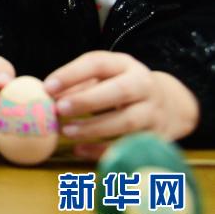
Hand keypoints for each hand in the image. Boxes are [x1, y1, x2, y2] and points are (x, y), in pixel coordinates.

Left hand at [44, 51, 199, 159]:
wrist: (169, 104)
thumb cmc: (120, 87)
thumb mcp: (102, 77)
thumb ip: (76, 84)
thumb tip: (45, 96)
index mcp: (125, 65)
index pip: (98, 63)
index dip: (71, 74)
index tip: (47, 87)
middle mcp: (144, 85)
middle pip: (120, 91)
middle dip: (87, 100)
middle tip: (60, 109)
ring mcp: (154, 112)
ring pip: (127, 121)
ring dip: (94, 128)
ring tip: (67, 131)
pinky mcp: (157, 137)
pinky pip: (130, 145)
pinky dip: (104, 150)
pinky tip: (80, 150)